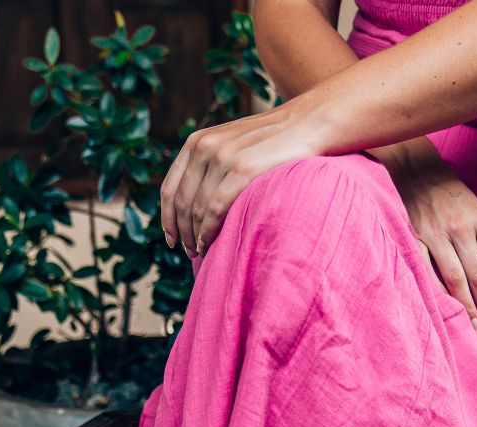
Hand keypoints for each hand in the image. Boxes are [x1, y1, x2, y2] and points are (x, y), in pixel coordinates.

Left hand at [160, 101, 320, 258]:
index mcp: (197, 141)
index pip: (170, 188)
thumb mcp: (233, 147)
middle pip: (181, 203)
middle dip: (182, 233)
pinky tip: (210, 244)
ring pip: (196, 209)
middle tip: (190, 253)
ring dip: (195, 236)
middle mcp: (205, 146)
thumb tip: (196, 204)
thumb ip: (212, 167)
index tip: (171, 240)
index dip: (167, 219)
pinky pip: (216, 209)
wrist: (309, 123)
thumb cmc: (273, 143)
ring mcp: (222, 156)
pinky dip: (209, 230)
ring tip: (201, 253)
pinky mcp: (242, 169)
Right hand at [374, 137, 476, 334]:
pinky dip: (438, 294)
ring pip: (457, 279)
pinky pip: (428, 272)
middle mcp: (461, 229)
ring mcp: (436, 235)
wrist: (414, 168)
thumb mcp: (476, 210)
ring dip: (468, 307)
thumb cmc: (449, 193)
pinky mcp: (415, 239)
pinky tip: (446, 311)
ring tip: (475, 328)